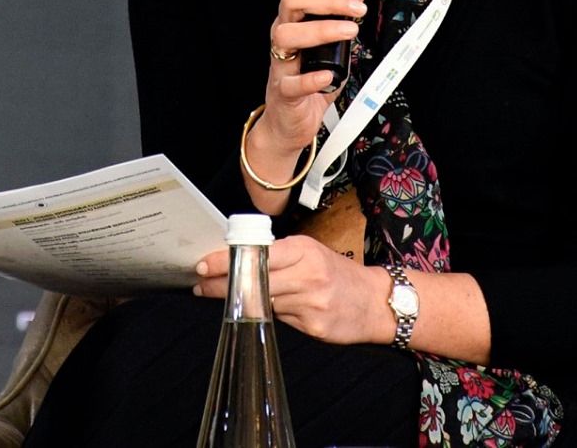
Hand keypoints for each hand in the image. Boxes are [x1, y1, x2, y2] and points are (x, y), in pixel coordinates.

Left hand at [192, 236, 390, 344]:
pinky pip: (281, 322)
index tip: (203, 265)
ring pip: (264, 303)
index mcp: (304, 250)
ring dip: (241, 303)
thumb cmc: (338, 274)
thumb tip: (238, 261)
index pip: (256, 254)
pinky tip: (265, 314)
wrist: (375, 301)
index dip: (226, 261)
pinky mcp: (314, 326)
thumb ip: (279, 256)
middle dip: (223, 285)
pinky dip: (269, 317)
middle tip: (200, 286)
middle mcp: (307, 274)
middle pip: (254, 281)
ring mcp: (311, 302)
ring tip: (226, 300)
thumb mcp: (311, 253)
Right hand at [247, 0, 370, 185]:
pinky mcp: (284, 90)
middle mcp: (284, 31)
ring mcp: (280, 60)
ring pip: (286, 33)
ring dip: (322, 30)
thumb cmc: (312, 74)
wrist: (292, 121)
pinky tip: (329, 76)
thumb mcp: (335, 37)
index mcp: (295, 14)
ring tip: (351, 33)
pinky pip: (292, 81)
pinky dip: (311, 77)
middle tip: (357, 8)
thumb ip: (346, 7)